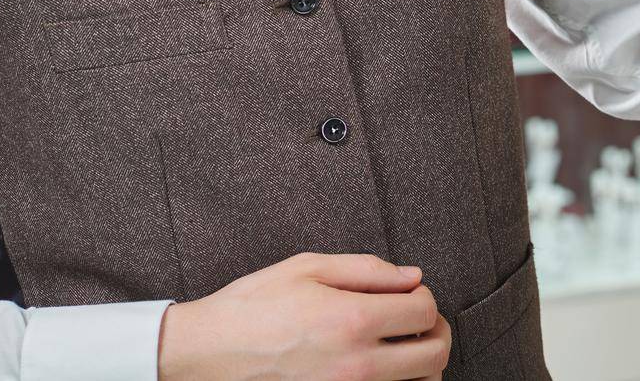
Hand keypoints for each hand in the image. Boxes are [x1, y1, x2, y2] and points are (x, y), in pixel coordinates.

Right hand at [157, 252, 451, 380]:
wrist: (204, 354)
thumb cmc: (252, 307)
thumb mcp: (308, 269)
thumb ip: (368, 270)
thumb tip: (412, 277)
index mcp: (352, 319)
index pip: (425, 311)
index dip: (424, 297)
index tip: (408, 296)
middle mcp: (356, 364)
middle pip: (435, 354)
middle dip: (435, 332)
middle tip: (417, 322)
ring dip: (422, 365)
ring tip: (402, 348)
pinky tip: (383, 370)